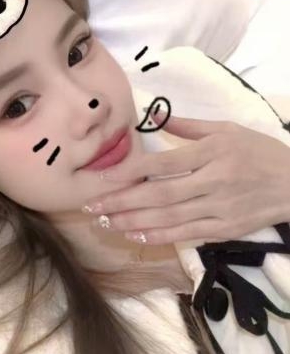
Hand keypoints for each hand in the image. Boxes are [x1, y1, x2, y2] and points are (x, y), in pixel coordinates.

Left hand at [82, 112, 289, 244]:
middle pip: (160, 196)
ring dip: (134, 222)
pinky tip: (136, 235)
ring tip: (106, 222)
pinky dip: (160, 237)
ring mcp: (219, 209)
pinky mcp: (225, 230)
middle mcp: (214, 182)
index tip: (104, 178)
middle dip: (122, 202)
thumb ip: (190, 126)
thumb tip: (156, 116)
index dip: (131, 173)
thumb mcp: (228, 130)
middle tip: (92, 206)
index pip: (164, 165)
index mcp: (213, 153)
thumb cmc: (260, 152)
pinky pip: (187, 235)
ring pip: (170, 219)